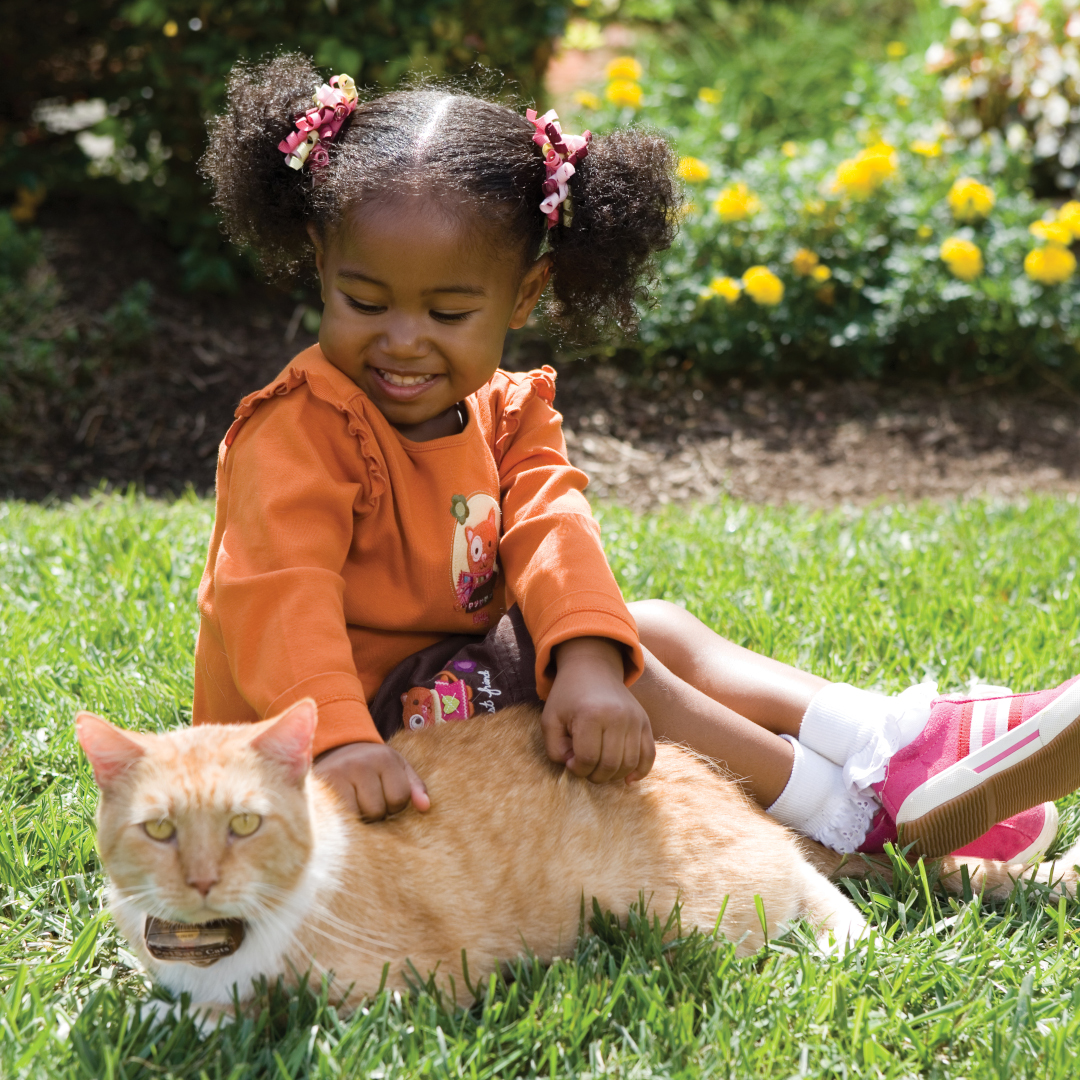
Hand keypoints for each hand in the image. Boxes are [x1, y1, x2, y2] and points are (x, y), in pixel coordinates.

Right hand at [313, 741, 429, 820]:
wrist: (335, 751)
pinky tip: (341, 810)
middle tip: (366, 800)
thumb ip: (414, 786)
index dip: (394, 805)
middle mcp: (360, 763)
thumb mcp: (397, 768)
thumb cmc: (372, 766)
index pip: (400, 797)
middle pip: (378, 810)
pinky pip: (340, 818)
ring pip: (358, 816)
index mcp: (384, 758)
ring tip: (354, 803)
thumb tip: (425, 807)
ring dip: (359, 817)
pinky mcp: (320, 788)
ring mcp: (338, 775)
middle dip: (376, 813)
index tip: (384, 796)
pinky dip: (343, 820)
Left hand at [541, 637, 655, 784]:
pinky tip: (627, 779)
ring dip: (613, 775)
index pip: (587, 759)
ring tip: (599, 768)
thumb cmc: (568, 696)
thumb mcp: (550, 720)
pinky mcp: (645, 722)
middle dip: (594, 775)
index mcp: (591, 715)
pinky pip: (649, 755)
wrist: (593, 668)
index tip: (570, 762)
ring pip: (629, 763)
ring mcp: (634, 719)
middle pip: (610, 764)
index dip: (576, 768)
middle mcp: (617, 717)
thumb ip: (555, 750)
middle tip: (584, 767)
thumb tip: (576, 767)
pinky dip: (640, 771)